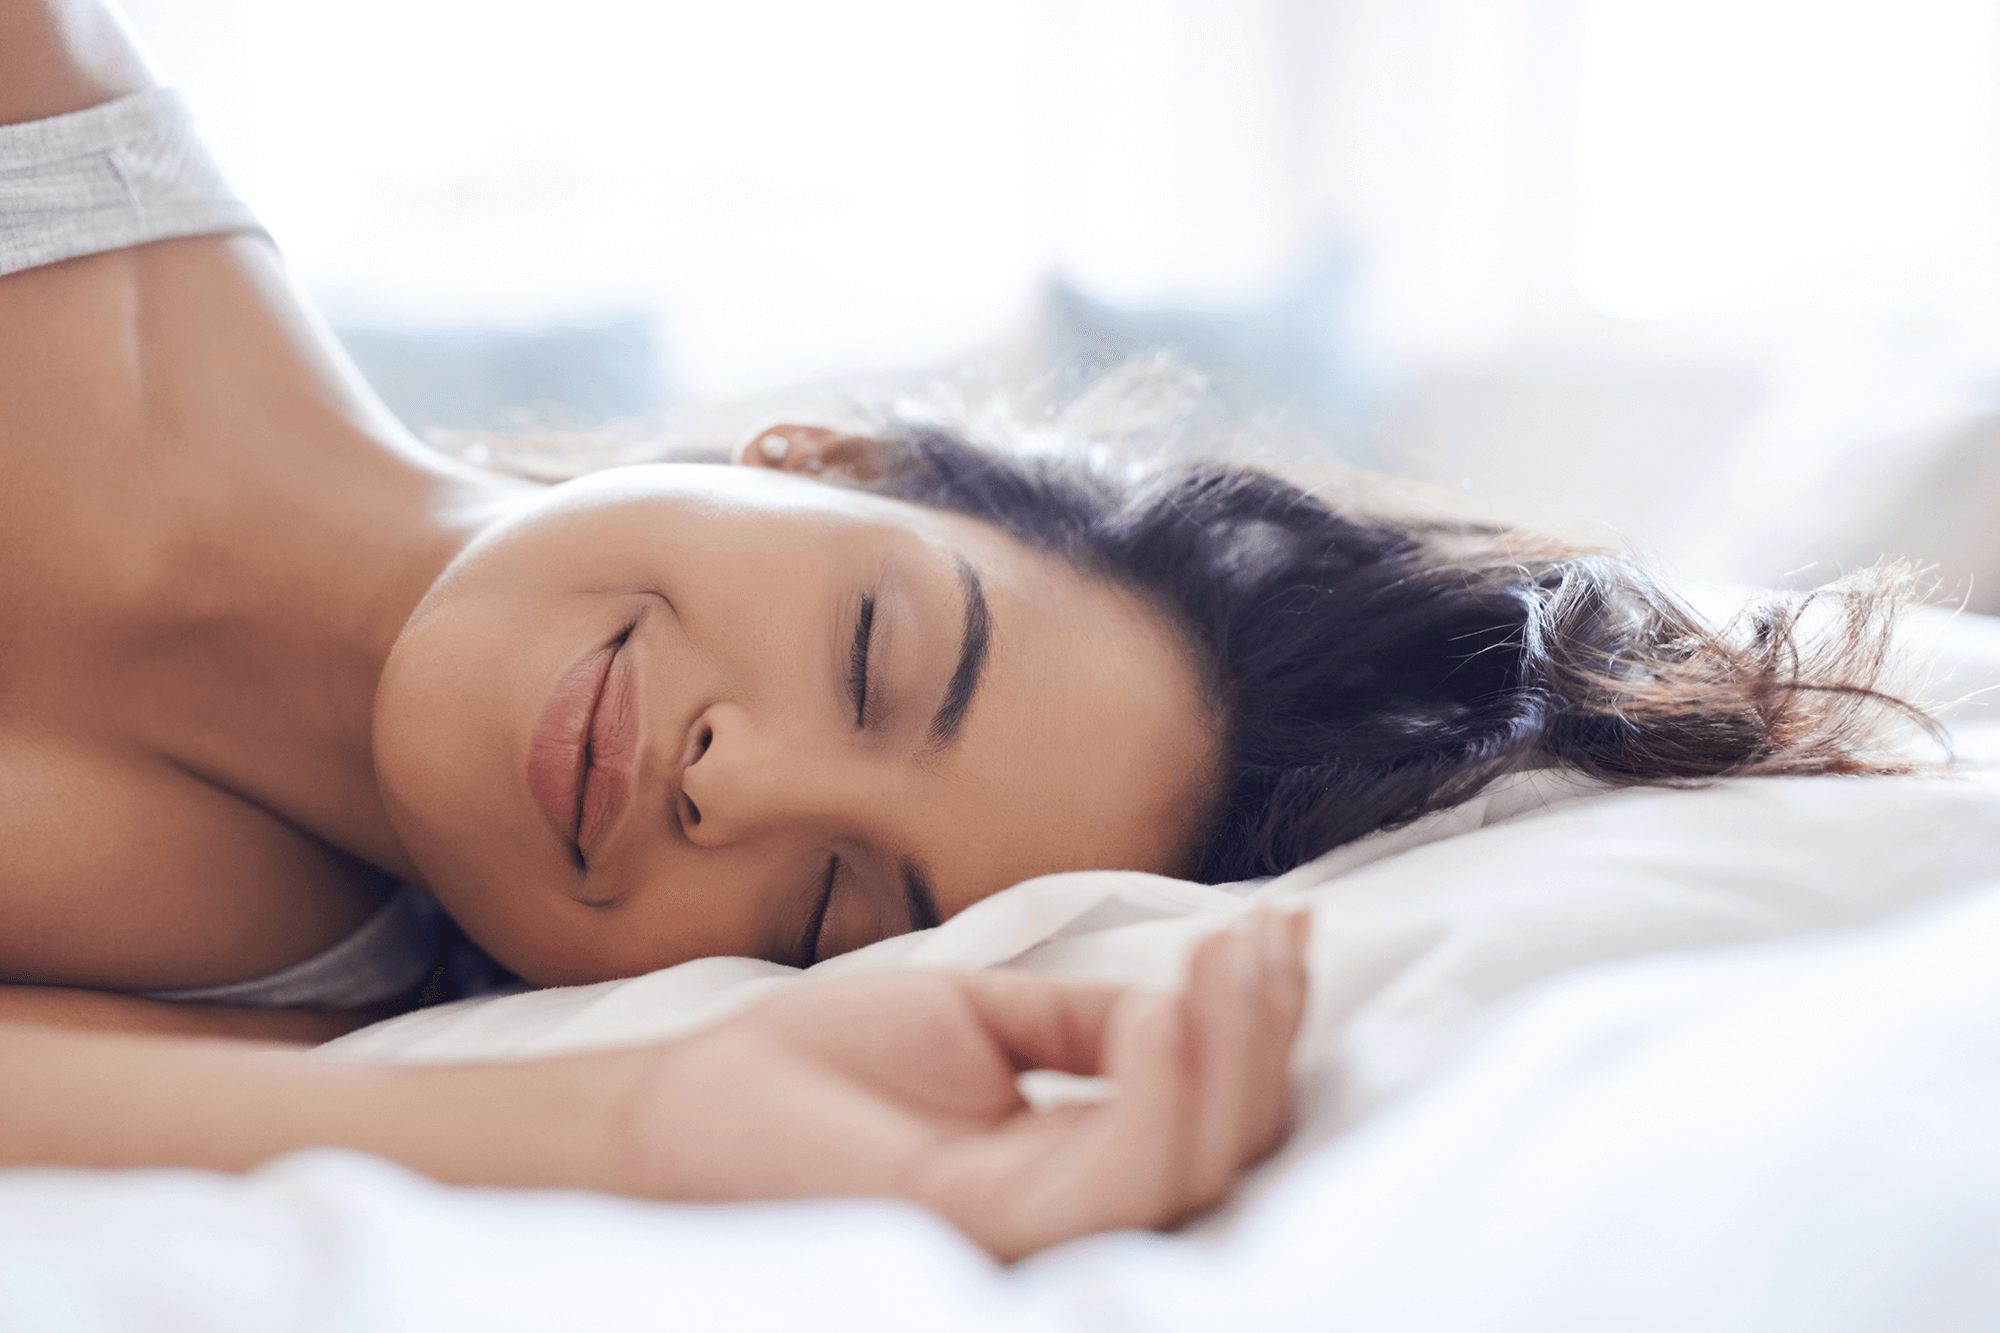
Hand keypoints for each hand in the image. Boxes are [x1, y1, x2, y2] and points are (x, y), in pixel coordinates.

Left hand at [610, 909, 1309, 1259]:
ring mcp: (1030, 1234)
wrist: (684, 1104)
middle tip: (1272, 934)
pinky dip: (1160, 1092)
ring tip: (1237, 953)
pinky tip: (1169, 1012)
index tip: (1280, 925)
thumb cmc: (818, 1066)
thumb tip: (1185, 1003)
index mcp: (1070, 1169)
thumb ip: (1082, 1018)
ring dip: (1233, 1052)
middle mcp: (1066, 1216)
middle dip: (1265, 1036)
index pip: (1204, 1116)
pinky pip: (1113, 1176)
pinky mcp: (984, 1229)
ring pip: (1191, 1169)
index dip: (1258, 1025)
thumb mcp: (975, 1016)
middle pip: (1226, 1151)